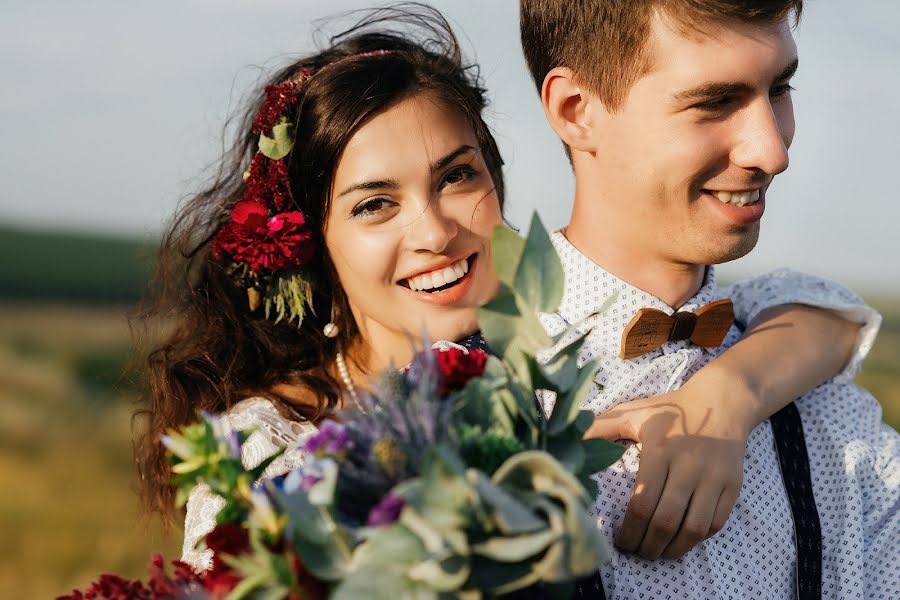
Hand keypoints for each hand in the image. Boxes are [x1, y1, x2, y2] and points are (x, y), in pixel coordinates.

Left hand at [583, 374, 753, 559]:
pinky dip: (696, 539)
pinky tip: (680, 539)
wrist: (722, 402)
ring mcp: (714, 478)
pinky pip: (715, 523)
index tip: (619, 541)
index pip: (642, 503)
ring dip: (673, 549)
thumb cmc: (671, 410)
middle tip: (635, 552)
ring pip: (693, 528)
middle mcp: (689, 466)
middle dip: (647, 546)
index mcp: (660, 450)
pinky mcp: (732, 486)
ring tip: (657, 552)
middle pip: (666, 521)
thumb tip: (571, 446)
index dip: (629, 531)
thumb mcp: (634, 413)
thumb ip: (601, 428)